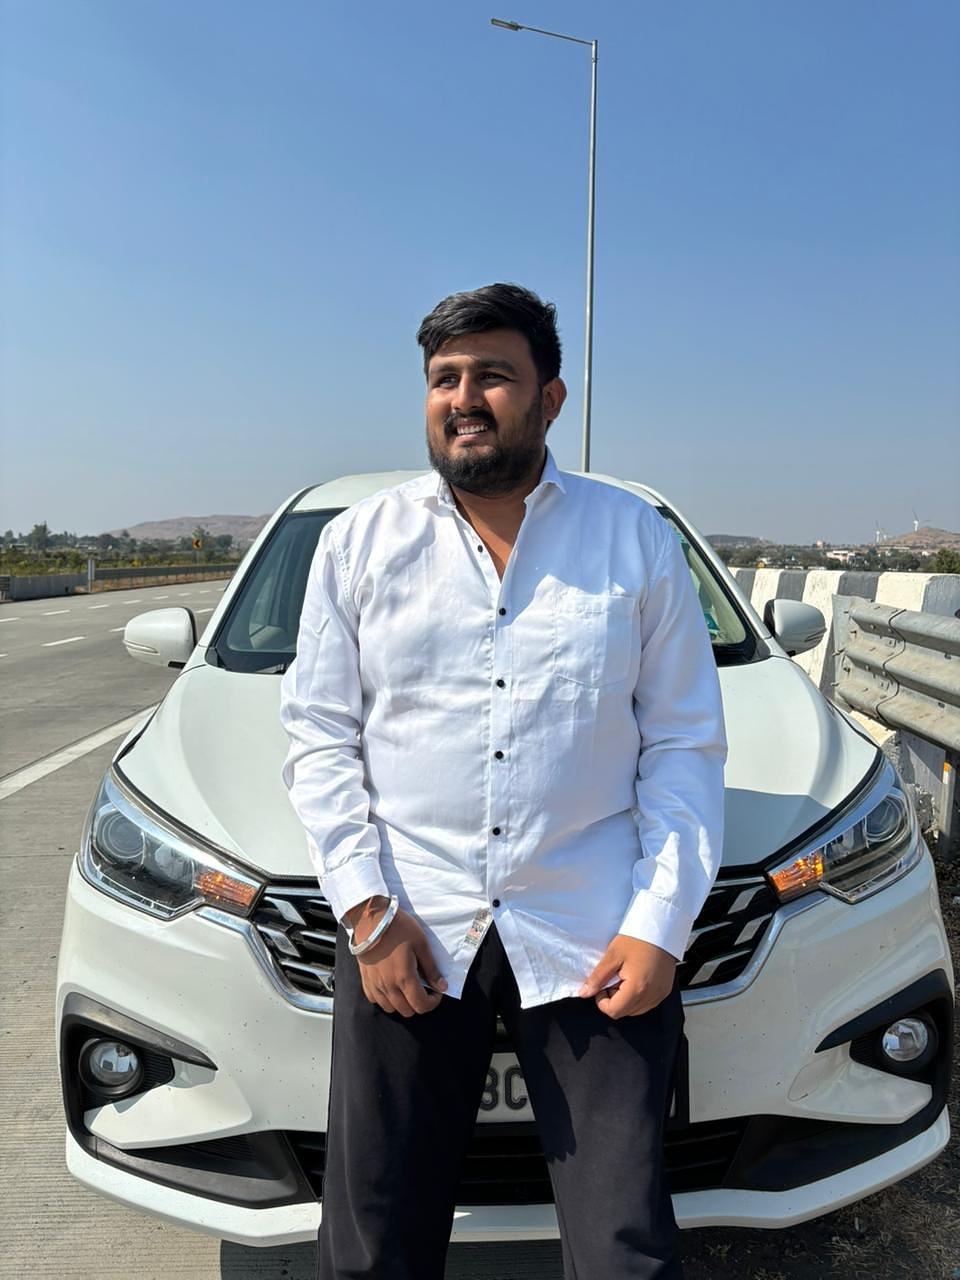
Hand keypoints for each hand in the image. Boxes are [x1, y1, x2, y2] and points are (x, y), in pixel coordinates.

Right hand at [344, 898, 447, 1016]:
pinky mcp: (365, 980)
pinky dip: (385, 998)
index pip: (421, 1005)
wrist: (370, 919)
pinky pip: (375, 1000)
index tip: (436, 991)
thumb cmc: (397, 927)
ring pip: (390, 1008)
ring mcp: (375, 984)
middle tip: (423, 987)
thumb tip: (441, 986)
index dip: (433, 1002)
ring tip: (406, 986)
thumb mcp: (421, 943)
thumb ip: (431, 968)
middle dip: (418, 1003)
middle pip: (407, 1011)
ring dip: (402, 1003)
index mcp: (404, 977)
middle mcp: (388, 986)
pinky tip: (391, 985)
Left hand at [578, 935, 676, 1019]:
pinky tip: (636, 978)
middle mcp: (651, 996)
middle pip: (625, 1012)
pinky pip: (647, 1003)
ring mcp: (660, 994)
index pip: (614, 1011)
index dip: (602, 1001)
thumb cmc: (638, 938)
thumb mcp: (612, 955)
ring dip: (626, 999)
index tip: (602, 985)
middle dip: (615, 999)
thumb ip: (598, 977)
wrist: (660, 928)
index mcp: (637, 989)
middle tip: (614, 978)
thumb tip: (585, 993)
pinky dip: (638, 996)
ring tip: (626, 977)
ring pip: (636, 1010)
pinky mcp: (664, 990)